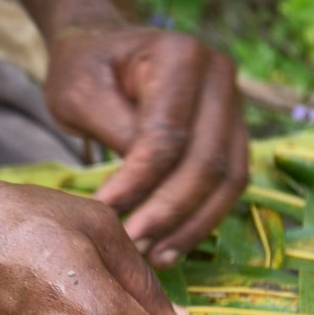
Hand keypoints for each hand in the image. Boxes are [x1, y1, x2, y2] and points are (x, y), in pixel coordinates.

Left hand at [45, 26, 247, 267]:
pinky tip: (172, 246)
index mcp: (181, 58)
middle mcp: (219, 79)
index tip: (104, 215)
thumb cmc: (87, 71)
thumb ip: (113, 133)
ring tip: (155, 259)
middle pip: (205, 164)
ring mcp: (232, 107)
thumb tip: (139, 190)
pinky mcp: (230, 135)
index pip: (166, 139)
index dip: (137, 185)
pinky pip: (227, 186)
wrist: (105, 55)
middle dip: (167, 214)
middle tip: (133, 249)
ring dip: (191, 227)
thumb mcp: (81, 94)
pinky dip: (202, 220)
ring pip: (227, 181)